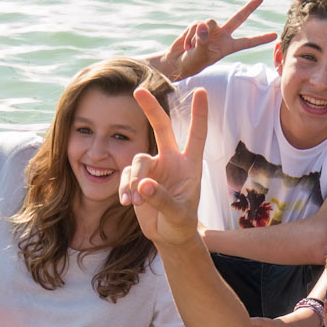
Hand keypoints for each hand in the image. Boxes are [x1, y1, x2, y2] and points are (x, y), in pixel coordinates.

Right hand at [120, 87, 207, 246]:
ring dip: (133, 180)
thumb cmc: (181, 223)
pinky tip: (128, 203)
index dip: (199, 114)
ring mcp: (154, 168)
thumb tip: (143, 185)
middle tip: (138, 90)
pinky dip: (125, 188)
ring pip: (138, 160)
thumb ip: (162, 199)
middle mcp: (172, 160)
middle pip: (161, 128)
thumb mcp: (177, 214)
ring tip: (136, 202)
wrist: (169, 236)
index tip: (201, 91)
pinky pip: (127, 175)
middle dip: (151, 109)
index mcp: (190, 165)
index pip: (196, 135)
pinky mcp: (138, 178)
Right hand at [164, 0, 277, 78]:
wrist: (177, 61)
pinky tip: (186, 45)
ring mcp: (211, 29)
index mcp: (227, 47)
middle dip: (249, 7)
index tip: (274, 35)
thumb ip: (203, 40)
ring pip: (209, 22)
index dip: (260, 38)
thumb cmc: (191, 63)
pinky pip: (196, 25)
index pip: (247, 42)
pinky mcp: (199, 25)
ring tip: (192, 48)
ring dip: (198, 36)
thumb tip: (205, 24)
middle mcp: (222, 35)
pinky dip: (189, 35)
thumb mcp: (200, 55)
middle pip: (238, 18)